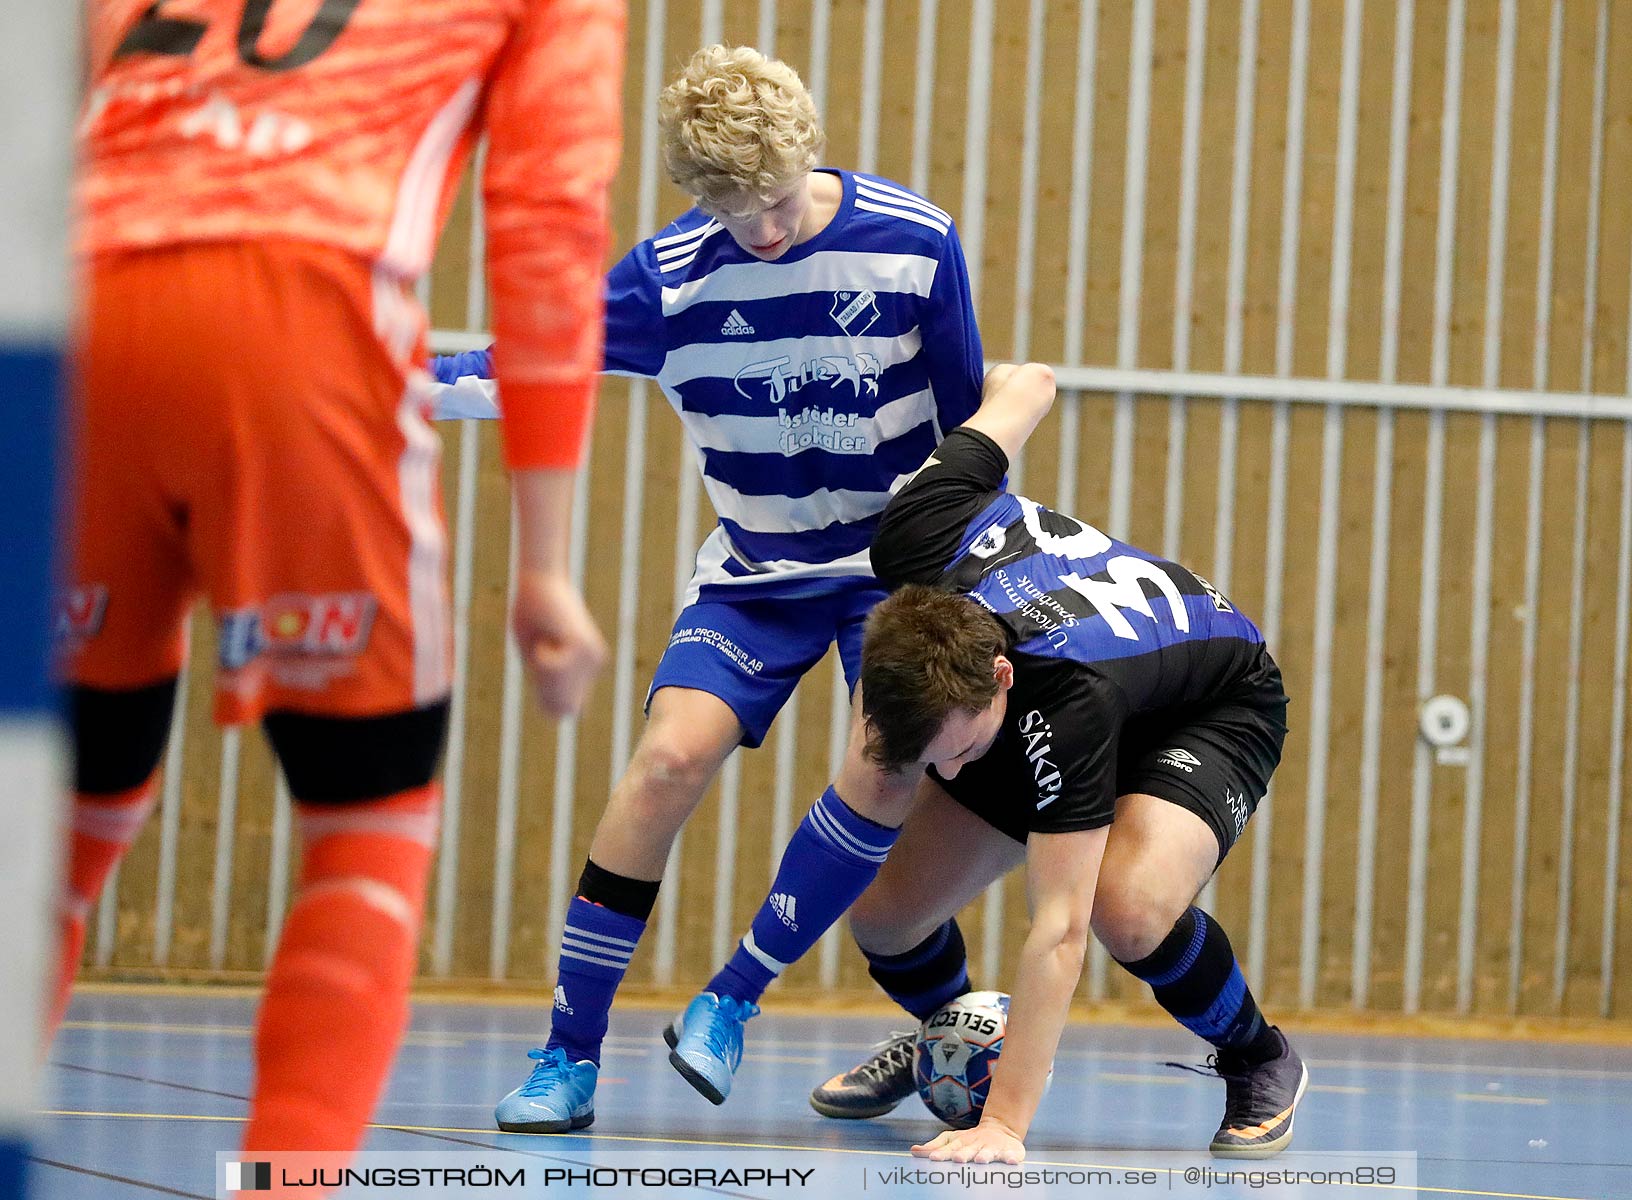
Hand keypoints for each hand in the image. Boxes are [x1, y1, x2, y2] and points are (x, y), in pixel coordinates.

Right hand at [511, 569, 607, 716]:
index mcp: (582, 668)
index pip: (570, 709)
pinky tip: (549, 637)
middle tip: (542, 656)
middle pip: (565, 708)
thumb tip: (556, 716)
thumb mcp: (533, 656)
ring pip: (559, 691)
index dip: (550, 705)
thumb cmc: (532, 615)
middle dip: (546, 691)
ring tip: (545, 642)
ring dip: (542, 672)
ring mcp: (592, 658)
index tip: (538, 681)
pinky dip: (543, 658)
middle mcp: (593, 665)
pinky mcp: (585, 647)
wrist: (540, 583)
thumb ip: (543, 682)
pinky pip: (555, 670)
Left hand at [911, 1117, 1025, 1163]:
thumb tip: (913, 1151)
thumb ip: (934, 1147)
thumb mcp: (952, 1140)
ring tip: (982, 1160)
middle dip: (964, 1154)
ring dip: (985, 1155)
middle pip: (969, 1150)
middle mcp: (977, 1145)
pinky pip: (1012, 1155)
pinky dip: (1011, 1158)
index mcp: (962, 1143)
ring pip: (989, 1152)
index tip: (933, 1158)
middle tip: (958, 1159)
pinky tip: (1011, 1161)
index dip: (942, 1153)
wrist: (1001, 1129)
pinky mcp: (1010, 1151)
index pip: (950, 1148)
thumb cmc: (971, 1140)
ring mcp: (993, 1147)